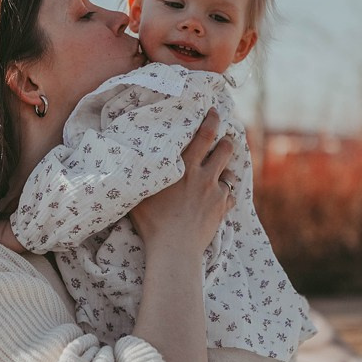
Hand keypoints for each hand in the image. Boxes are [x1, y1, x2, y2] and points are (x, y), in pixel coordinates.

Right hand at [129, 108, 235, 253]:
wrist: (174, 248)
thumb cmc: (151, 222)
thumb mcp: (141, 193)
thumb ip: (142, 173)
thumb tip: (131, 158)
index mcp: (184, 166)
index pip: (204, 135)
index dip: (211, 120)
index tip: (214, 112)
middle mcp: (203, 175)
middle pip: (224, 149)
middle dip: (226, 140)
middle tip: (225, 138)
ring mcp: (215, 192)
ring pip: (230, 172)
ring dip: (225, 169)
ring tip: (220, 171)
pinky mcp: (222, 208)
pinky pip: (230, 195)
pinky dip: (225, 195)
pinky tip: (218, 198)